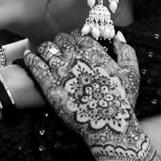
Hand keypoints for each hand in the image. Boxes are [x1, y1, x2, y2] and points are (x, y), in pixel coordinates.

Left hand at [19, 30, 138, 137]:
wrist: (107, 125)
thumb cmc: (122, 101)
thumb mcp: (132, 73)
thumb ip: (126, 51)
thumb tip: (118, 36)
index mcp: (94, 52)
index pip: (78, 35)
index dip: (74, 38)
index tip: (73, 44)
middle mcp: (76, 57)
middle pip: (61, 40)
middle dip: (60, 43)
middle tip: (59, 49)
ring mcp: (61, 70)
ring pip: (46, 49)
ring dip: (46, 49)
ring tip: (44, 54)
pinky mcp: (49, 85)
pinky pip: (34, 64)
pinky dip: (30, 57)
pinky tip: (29, 56)